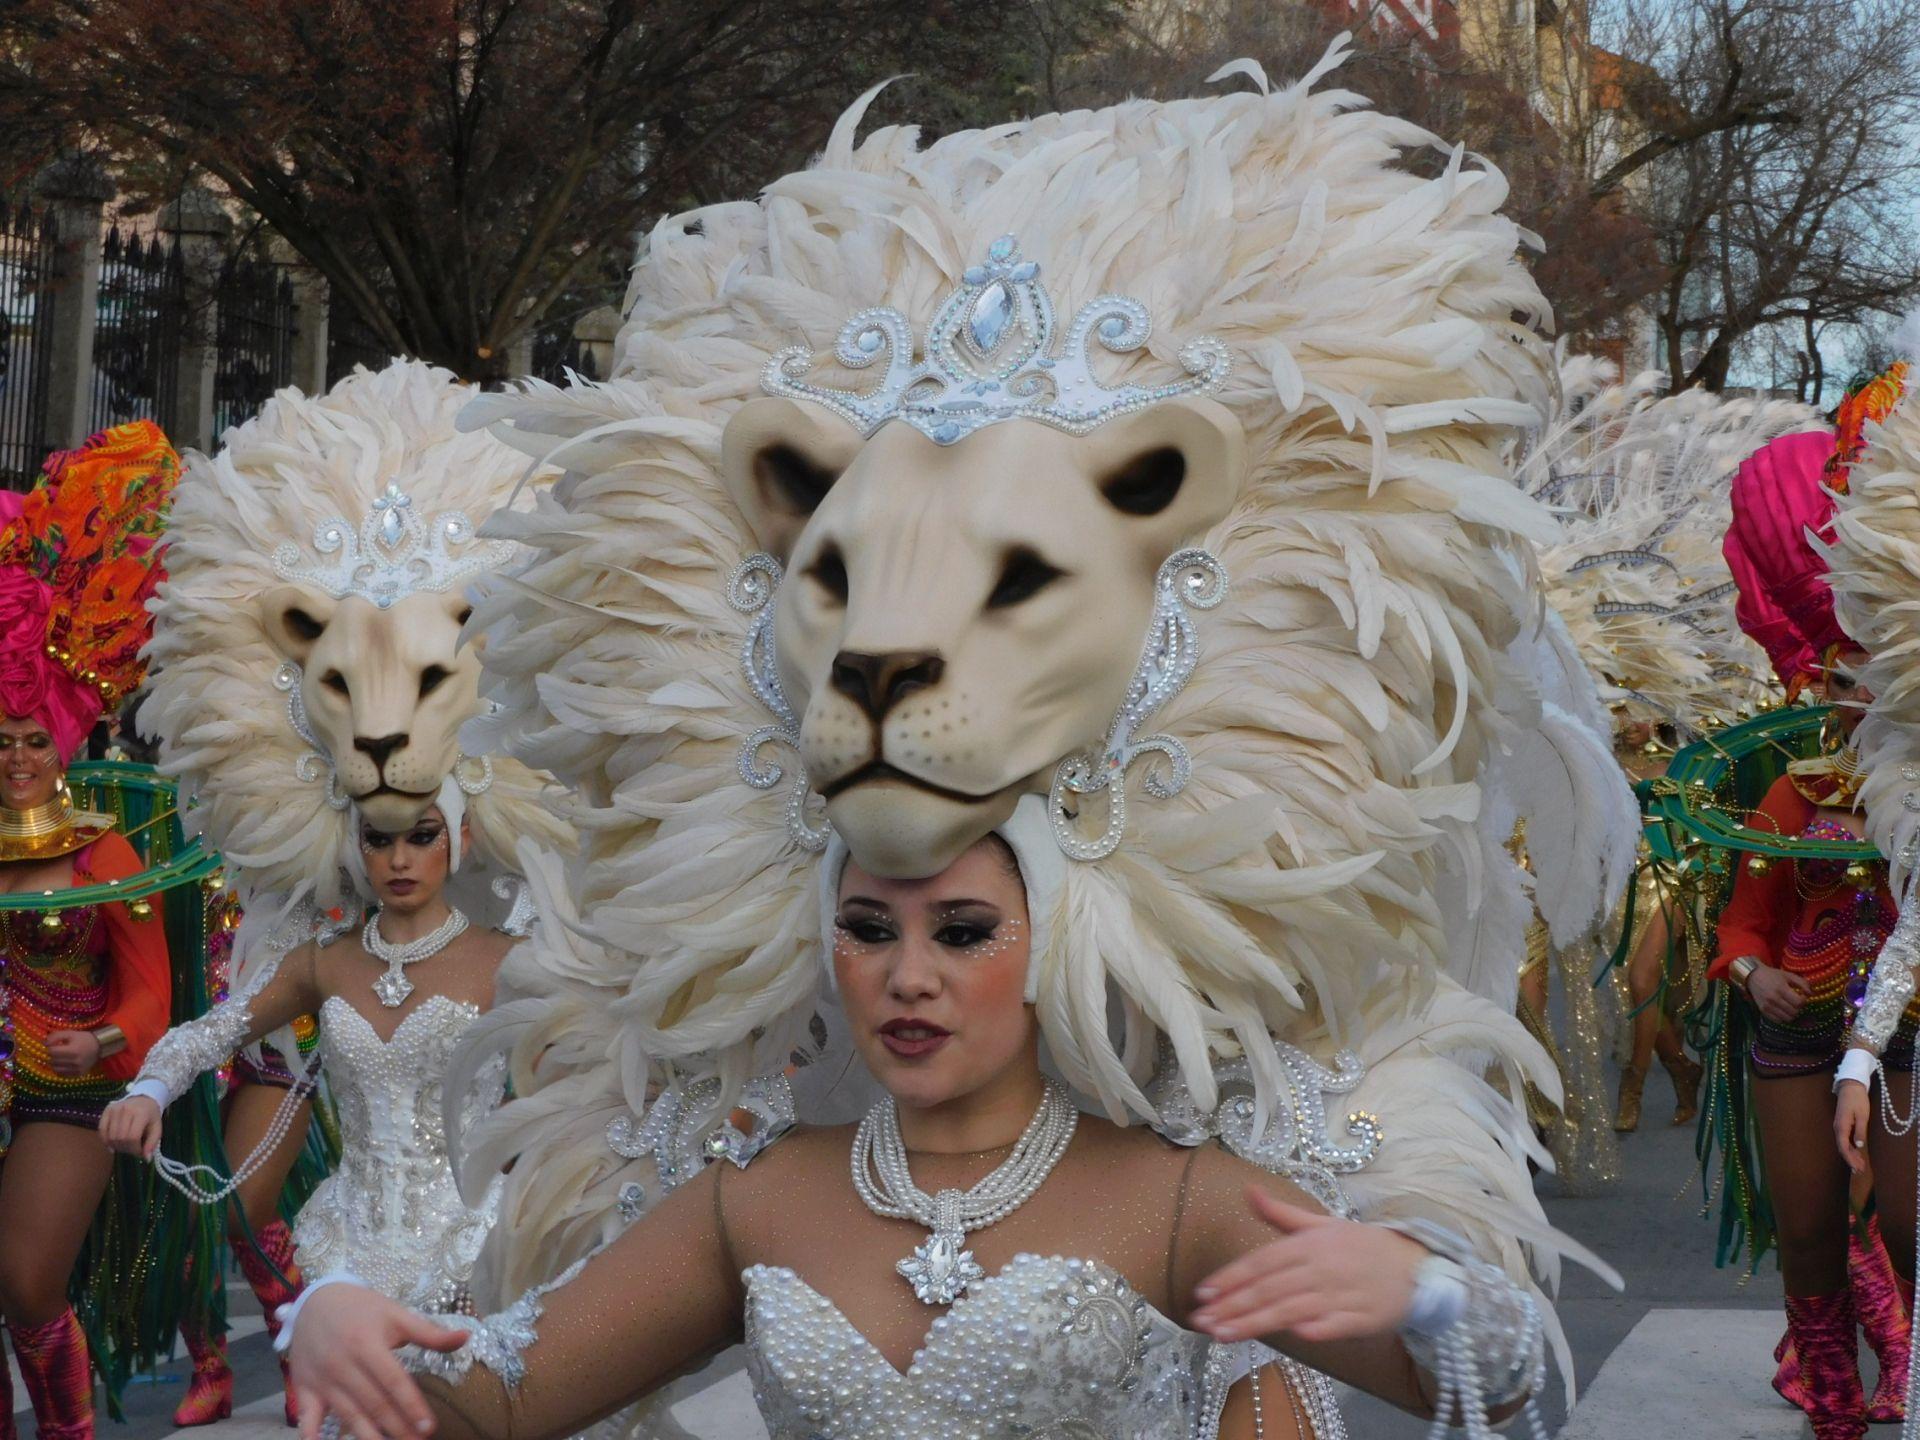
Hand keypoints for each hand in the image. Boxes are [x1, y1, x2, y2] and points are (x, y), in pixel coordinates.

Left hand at [45, 1028, 100, 1075]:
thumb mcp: (70, 1033)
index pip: (52, 1051)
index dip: (50, 1047)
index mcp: (73, 1050)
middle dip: (52, 1055)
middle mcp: (75, 1061)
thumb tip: (44, 1043)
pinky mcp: (78, 1074)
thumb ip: (56, 1036)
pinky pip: (62, 1074)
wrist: (99, 1046)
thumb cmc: (83, 1038)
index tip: (54, 1045)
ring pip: (55, 1068)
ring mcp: (77, 1069)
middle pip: (53, 1060)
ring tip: (60, 1057)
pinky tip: (64, 1063)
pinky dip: (60, 1069)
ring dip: (55, 1063)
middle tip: (57, 1051)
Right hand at [98, 1096, 162, 1158]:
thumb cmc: (150, 1115)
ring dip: (116, 1146)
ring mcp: (114, 1109)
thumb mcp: (157, 1128)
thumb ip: (152, 1144)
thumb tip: (146, 1159)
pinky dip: (105, 1141)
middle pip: (120, 1138)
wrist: (144, 1098)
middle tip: (132, 1150)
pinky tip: (112, 1144)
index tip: (139, 1152)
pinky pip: (101, 1130)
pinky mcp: (106, 1110)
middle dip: (126, 1149)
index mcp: (141, 1113)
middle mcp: (126, 1109)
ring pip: (110, 1136)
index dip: (134, 1149)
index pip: (132, 1137)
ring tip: (124, 1146)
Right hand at [289, 1283, 467, 1439]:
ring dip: (370, 1437)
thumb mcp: (396, 1314)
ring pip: (349, 1415)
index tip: (429, 1427)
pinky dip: (312, 1436)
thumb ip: (430, 1332)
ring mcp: (322, 1380)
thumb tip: (466, 1337)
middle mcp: (343, 1365)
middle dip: (398, 1428)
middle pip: (374, 1404)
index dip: (412, 1406)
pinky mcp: (304, 1389)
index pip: (394, 1381)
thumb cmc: (361, 1309)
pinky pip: (307, 1418)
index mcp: (367, 1345)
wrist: (314, 1301)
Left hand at [1189, 1185, 1426, 1343]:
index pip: (1262, 1261)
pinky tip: (1288, 1338)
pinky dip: (1312, 1330)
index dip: (1231, 1276)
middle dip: (1232, 1305)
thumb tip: (1248, 1190)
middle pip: (1269, 1288)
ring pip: (1290, 1310)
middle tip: (1201, 1320)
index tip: (1202, 1292)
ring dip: (1254, 1323)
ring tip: (1222, 1334)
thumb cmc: (1361, 1247)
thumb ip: (1282, 1214)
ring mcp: (1340, 1295)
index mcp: (1309, 1244)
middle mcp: (1320, 1268)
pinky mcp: (1360, 1319)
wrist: (1415, 1266)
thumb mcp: (1322, 1224)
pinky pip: (1332, 1326)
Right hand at [1745, 966, 1808, 1022]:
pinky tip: (1783, 1010)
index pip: (1799, 1002)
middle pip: (1795, 1012)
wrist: (1753, 977)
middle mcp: (1774, 999)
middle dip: (1798, 1008)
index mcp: (1781, 989)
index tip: (1802, 996)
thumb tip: (1811, 994)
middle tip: (1796, 1002)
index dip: (1804, 1000)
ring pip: (1788, 1018)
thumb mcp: (1789, 975)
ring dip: (1792, 1014)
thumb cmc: (1772, 975)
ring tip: (1790, 1006)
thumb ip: (1803, 983)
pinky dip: (1783, 1017)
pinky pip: (1778, 1021)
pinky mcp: (1763, 1011)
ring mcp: (1767, 1006)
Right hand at [1835, 1079, 1872, 1175]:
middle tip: (1860, 1171)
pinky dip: (1850, 1148)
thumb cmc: (1857, 1100)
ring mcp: (1839, 1126)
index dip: (1850, 1159)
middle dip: (1850, 1160)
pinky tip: (1856, 1153)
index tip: (1857, 1168)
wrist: (1850, 1086)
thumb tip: (1859, 1146)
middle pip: (1842, 1148)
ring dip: (1851, 1155)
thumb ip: (1860, 1131)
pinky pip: (1844, 1140)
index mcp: (1841, 1126)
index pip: (1844, 1147)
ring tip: (1859, 1166)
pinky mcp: (1842, 1124)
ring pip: (1843, 1145)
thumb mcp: (1862, 1115)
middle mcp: (1837, 1128)